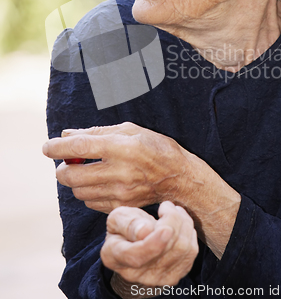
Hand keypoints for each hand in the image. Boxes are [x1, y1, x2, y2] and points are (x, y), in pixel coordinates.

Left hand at [42, 123, 189, 212]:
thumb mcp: (129, 129)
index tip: (47, 147)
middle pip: (71, 175)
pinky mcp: (121, 206)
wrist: (177, 177)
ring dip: (74, 181)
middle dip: (61, 168)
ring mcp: (120, 192)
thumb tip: (66, 135)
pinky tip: (97, 183)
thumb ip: (96, 132)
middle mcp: (119, 171)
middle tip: (66, 162)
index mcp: (120, 147)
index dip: (57, 147)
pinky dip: (87, 193)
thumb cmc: (154, 146)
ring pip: (78, 191)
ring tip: (85, 171)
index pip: (79, 148)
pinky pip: (90, 202)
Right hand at [101, 201, 198, 290]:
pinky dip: (189, 232)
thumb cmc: (124, 229)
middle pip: (166, 249)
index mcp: (116, 256)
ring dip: (183, 223)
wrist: (133, 248)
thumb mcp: (118, 219)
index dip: (154, 243)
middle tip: (166, 206)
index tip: (166, 228)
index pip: (137, 256)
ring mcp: (157, 279)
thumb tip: (145, 231)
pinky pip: (191, 252)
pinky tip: (180, 223)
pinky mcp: (175, 276)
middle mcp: (137, 274)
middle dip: (172, 220)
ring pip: (183, 249)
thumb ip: (128, 223)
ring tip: (174, 211)